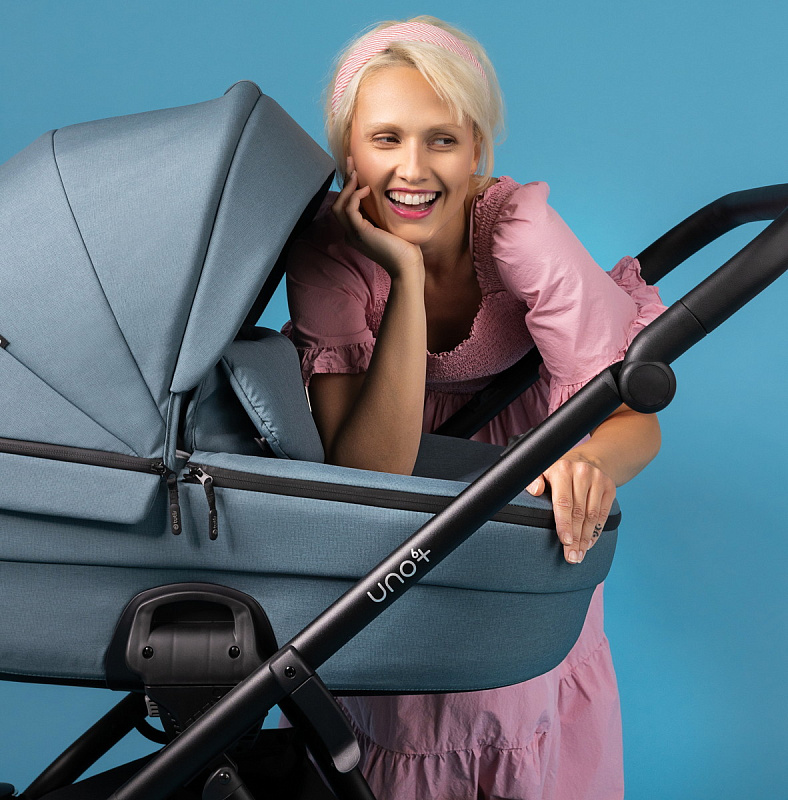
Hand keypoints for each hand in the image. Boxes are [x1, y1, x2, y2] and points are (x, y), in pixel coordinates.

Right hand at [332, 157, 423, 280]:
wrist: (407, 264)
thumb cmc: (404, 247)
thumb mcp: (388, 224)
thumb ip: (380, 213)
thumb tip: (382, 193)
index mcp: (356, 232)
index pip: (345, 207)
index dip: (348, 187)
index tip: (355, 170)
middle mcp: (351, 234)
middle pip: (337, 204)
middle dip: (344, 182)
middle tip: (351, 162)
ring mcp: (353, 235)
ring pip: (339, 206)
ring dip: (347, 187)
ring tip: (356, 173)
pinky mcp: (360, 233)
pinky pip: (349, 210)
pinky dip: (355, 197)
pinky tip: (366, 189)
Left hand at [526, 451, 615, 563]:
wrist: (584, 460)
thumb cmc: (557, 473)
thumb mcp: (542, 472)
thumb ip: (533, 481)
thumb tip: (534, 490)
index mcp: (562, 470)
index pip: (563, 502)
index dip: (564, 523)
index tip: (564, 541)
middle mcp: (581, 473)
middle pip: (578, 512)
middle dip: (575, 538)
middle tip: (571, 556)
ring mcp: (598, 479)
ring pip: (592, 516)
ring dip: (585, 538)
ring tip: (579, 554)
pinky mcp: (609, 487)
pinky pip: (603, 514)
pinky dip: (596, 531)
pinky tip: (589, 542)